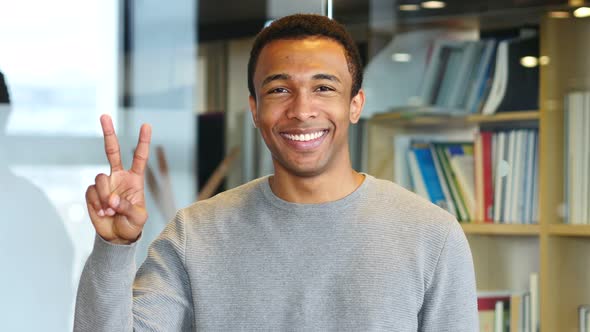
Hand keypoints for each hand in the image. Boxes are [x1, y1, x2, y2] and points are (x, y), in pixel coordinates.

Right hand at [85, 115, 151, 244]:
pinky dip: (97, 202)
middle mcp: (119, 177)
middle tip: (104, 116)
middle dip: (108, 133)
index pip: (139, 157)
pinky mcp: (93, 193)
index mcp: (135, 179)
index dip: (143, 141)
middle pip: (112, 151)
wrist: (116, 237)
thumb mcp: (138, 218)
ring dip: (105, 195)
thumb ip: (128, 207)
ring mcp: (105, 184)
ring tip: (110, 210)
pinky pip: (91, 191)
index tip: (146, 125)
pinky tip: (103, 212)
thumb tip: (112, 199)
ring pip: (100, 179)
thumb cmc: (132, 225)